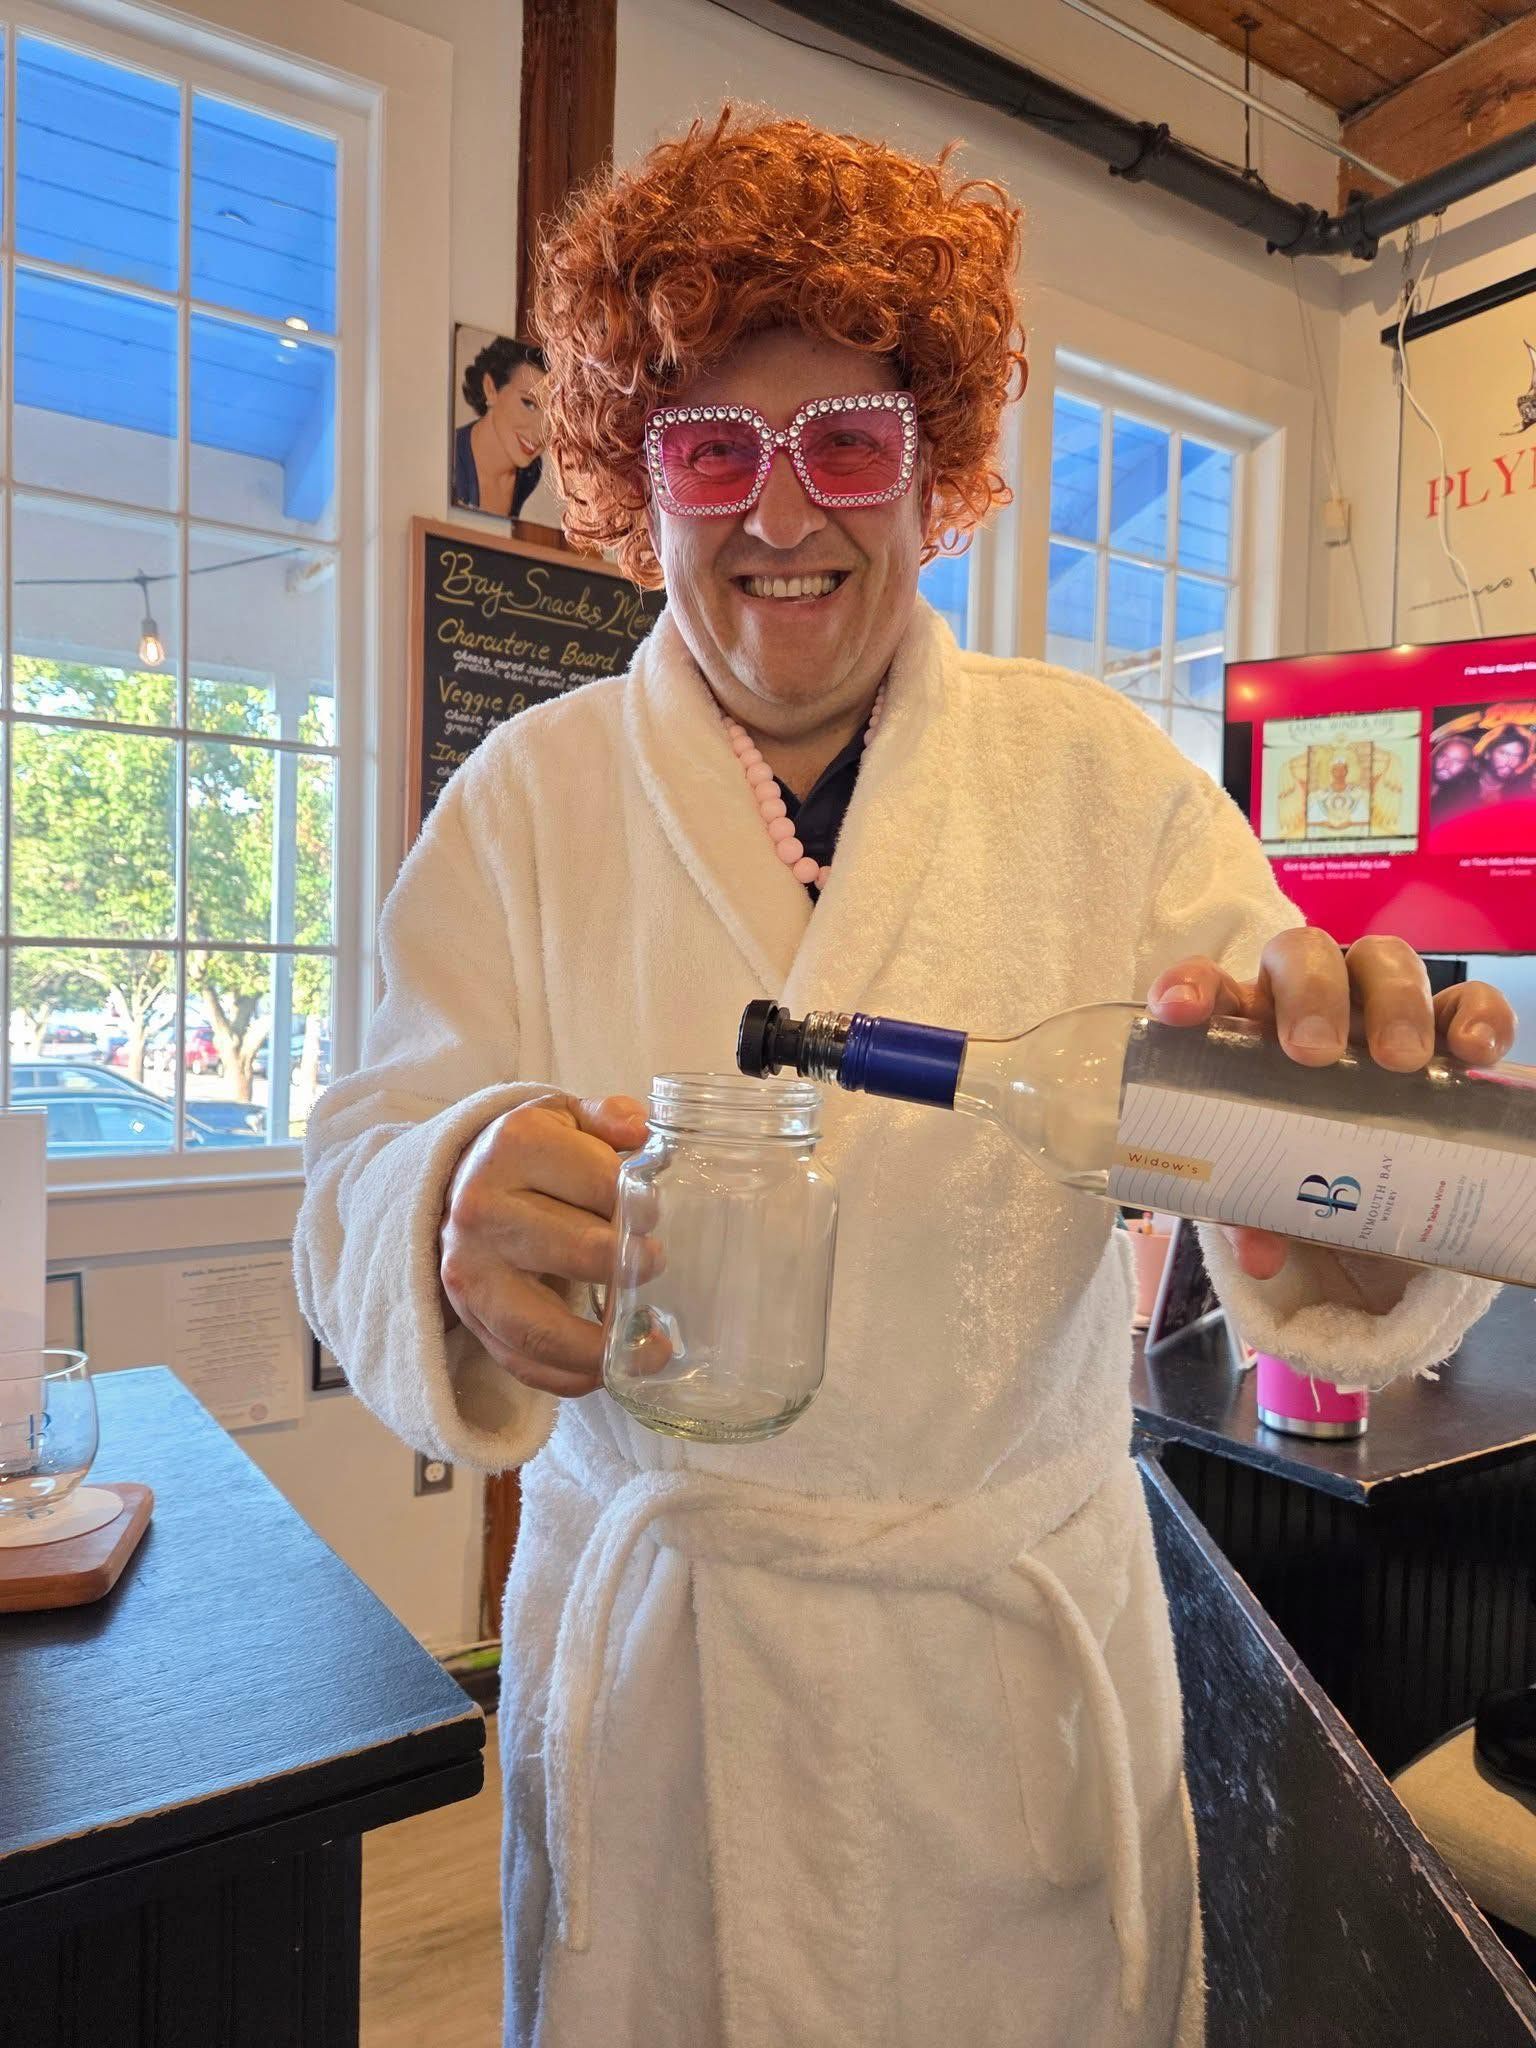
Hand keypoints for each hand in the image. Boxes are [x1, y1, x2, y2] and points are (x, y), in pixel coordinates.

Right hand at [439, 1092, 648, 1396]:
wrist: (458, 1183)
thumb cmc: (532, 1155)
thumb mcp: (565, 1118)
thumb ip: (607, 1117)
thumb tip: (639, 1129)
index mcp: (516, 1145)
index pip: (604, 1182)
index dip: (642, 1203)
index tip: (654, 1212)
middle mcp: (483, 1208)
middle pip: (584, 1251)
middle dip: (634, 1264)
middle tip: (652, 1263)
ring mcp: (471, 1269)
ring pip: (548, 1327)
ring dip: (608, 1342)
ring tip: (650, 1342)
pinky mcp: (471, 1317)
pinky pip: (526, 1363)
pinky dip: (574, 1376)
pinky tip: (612, 1368)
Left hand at [1146, 932, 1516, 1281]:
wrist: (1355, 1176)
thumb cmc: (1289, 1159)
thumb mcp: (1260, 1185)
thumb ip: (1249, 1211)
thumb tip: (1261, 1255)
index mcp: (1240, 1027)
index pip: (1206, 983)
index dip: (1188, 985)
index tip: (1179, 1013)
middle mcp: (1303, 1000)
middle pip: (1302, 955)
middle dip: (1308, 995)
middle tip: (1313, 1054)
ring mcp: (1373, 1004)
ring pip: (1382, 961)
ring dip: (1392, 1000)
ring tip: (1401, 1061)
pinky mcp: (1440, 1026)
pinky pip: (1466, 1000)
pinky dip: (1476, 1015)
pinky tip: (1473, 1051)